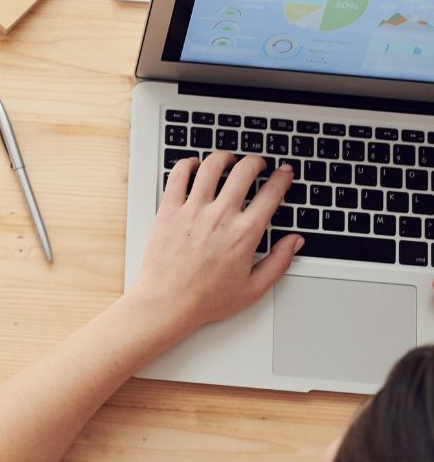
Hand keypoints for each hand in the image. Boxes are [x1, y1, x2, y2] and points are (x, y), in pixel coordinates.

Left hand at [126, 151, 303, 340]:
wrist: (167, 303)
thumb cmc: (206, 299)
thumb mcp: (253, 288)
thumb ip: (279, 262)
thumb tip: (295, 241)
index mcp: (244, 233)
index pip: (271, 193)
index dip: (282, 178)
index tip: (283, 172)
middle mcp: (220, 216)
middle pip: (244, 171)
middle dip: (256, 161)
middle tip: (257, 164)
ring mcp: (192, 210)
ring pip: (211, 166)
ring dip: (224, 157)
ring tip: (228, 160)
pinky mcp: (168, 210)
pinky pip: (178, 175)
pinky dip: (187, 164)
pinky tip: (194, 165)